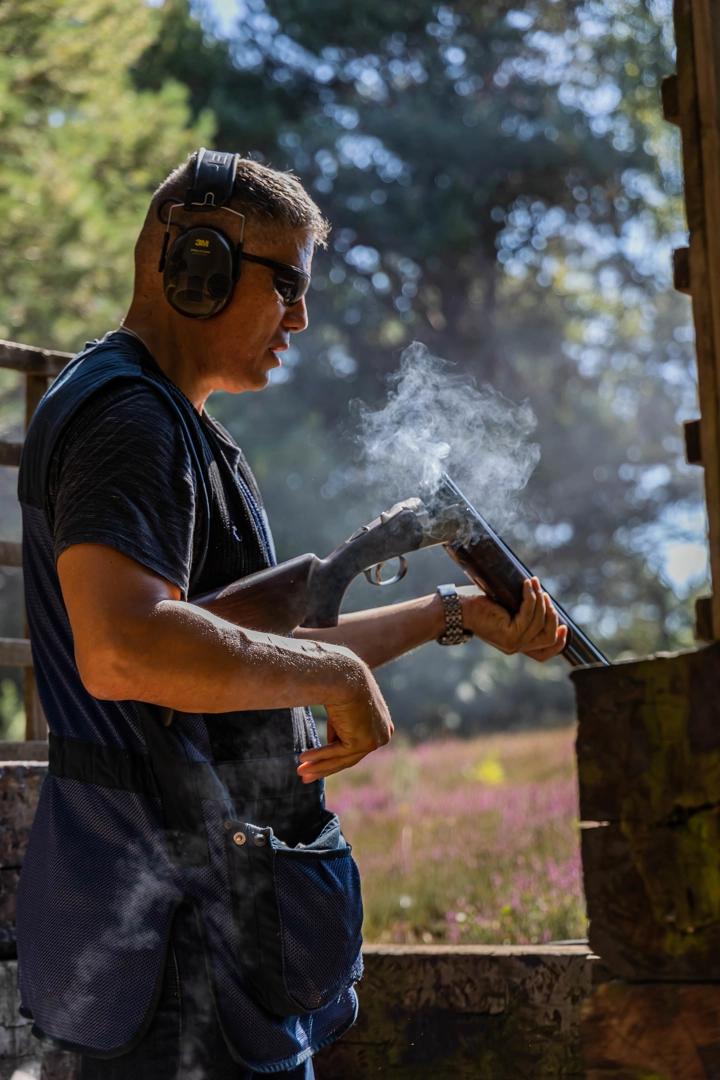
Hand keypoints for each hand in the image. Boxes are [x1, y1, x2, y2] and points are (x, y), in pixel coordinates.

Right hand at [297, 660, 393, 782]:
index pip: (356, 745)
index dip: (334, 756)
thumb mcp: (343, 707)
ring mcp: (375, 740)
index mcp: (381, 724)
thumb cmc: (341, 681)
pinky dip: (318, 756)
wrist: (344, 673)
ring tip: (301, 773)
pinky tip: (302, 759)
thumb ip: (342, 725)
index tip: (316, 764)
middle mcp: (383, 733)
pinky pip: (335, 753)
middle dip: (325, 767)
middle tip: (306, 776)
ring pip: (342, 759)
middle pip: (349, 757)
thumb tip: (332, 742)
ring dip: (319, 767)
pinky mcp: (362, 742)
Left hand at [460, 578, 566, 662]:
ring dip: (540, 600)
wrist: (459, 608)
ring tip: (534, 583)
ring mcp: (513, 644)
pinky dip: (531, 597)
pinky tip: (527, 585)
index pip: (544, 653)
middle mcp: (516, 647)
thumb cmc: (480, 605)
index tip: (564, 626)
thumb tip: (543, 600)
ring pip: (539, 623)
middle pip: (548, 638)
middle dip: (551, 615)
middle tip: (545, 595)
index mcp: (516, 645)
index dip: (558, 642)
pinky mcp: (509, 634)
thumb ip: (523, 613)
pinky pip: (529, 614)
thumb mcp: (506, 611)